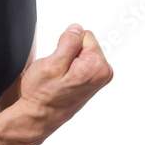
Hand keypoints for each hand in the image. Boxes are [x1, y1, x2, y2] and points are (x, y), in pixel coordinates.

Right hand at [19, 24, 112, 140]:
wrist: (40, 115)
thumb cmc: (42, 94)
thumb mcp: (51, 64)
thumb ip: (68, 42)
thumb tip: (77, 28)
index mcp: (97, 66)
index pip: (83, 34)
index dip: (65, 45)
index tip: (58, 61)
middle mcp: (103, 72)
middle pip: (84, 43)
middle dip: (68, 53)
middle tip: (57, 71)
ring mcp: (99, 77)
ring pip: (81, 53)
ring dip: (67, 62)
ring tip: (59, 78)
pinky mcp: (93, 80)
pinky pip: (80, 62)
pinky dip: (70, 69)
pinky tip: (63, 81)